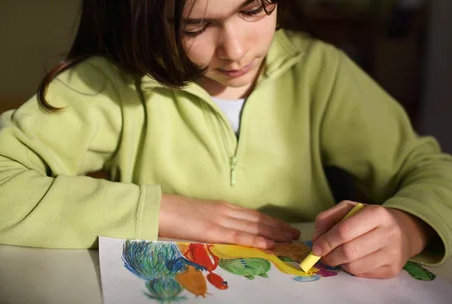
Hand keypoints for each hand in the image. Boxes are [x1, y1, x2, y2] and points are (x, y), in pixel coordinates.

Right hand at [159, 194, 299, 248]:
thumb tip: (226, 233)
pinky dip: (256, 239)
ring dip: (274, 233)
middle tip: (295, 234)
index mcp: (221, 208)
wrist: (157, 209)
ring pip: (253, 226)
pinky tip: (269, 244)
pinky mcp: (212, 230)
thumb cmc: (173, 214)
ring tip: (289, 238)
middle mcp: (225, 211)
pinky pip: (239, 236)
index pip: (252, 215)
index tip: (284, 227)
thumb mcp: (198, 217)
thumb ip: (214, 223)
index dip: (270, 222)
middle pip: (257, 219)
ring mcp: (220, 220)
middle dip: (278, 227)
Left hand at [311, 201, 433, 278]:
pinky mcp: (392, 270)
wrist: (403, 230)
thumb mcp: (349, 209)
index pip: (345, 231)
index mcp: (377, 213)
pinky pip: (362, 274)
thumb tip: (316, 239)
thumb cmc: (370, 218)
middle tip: (323, 255)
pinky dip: (351, 268)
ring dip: (340, 263)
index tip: (316, 248)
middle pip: (348, 251)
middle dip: (330, 256)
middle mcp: (389, 233)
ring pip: (354, 266)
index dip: (327, 241)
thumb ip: (328, 218)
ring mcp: (392, 254)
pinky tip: (354, 259)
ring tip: (340, 254)